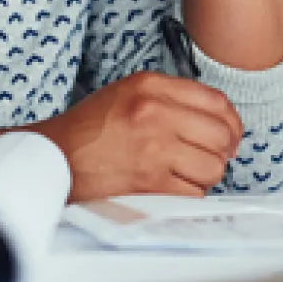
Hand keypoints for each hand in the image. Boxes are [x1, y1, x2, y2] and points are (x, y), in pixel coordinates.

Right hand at [33, 72, 243, 200]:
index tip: (231, 134)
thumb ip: (174, 95)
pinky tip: (176, 188)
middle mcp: (155, 114)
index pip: (217, 101)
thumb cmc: (90, 128)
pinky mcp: (147, 184)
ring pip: (212, 167)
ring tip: (189, 172)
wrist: (50, 158)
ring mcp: (153, 150)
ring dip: (206, 174)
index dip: (232, 121)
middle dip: (223, 150)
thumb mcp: (130, 91)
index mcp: (152, 87)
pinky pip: (192, 192)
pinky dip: (190, 193)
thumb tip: (219, 116)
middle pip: (221, 135)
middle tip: (212, 156)